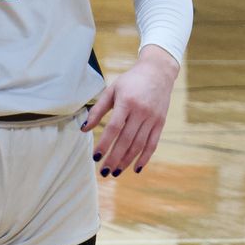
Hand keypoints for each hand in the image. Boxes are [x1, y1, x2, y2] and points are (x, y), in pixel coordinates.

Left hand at [81, 44, 178, 175]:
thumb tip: (83, 129)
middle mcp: (141, 111)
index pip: (113, 128)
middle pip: (126, 140)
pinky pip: (153, 144)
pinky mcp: (160, 123)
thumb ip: (98, 110)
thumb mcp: (112, 90)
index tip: (95, 157)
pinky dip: (145, 158)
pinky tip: (135, 169)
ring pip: (139, 145)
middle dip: (114, 158)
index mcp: (126, 102)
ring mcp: (152, 118)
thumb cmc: (131, 81)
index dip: (104, 144)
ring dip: (127, 161)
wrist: (158, 72)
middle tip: (104, 172)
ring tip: (116, 172)